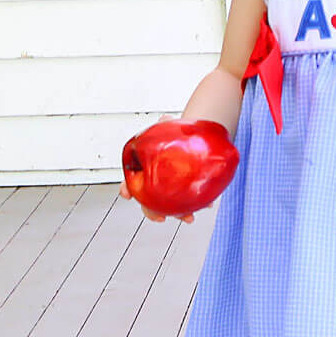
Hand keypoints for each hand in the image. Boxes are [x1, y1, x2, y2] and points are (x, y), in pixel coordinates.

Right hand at [118, 113, 232, 221]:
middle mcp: (156, 183)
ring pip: (169, 208)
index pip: (131, 181)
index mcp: (146, 169)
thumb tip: (166, 118)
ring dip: (178, 215)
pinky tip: (208, 205)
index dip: (128, 188)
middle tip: (161, 217)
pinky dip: (198, 205)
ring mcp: (170, 190)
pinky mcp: (186, 193)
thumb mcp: (170, 128)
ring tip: (189, 218)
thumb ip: (166, 124)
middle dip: (153, 212)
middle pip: (149, 202)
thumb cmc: (178, 136)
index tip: (127, 194)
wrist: (195, 141)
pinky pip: (189, 203)